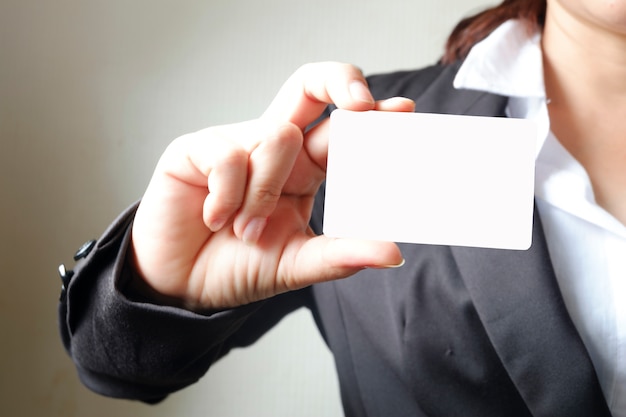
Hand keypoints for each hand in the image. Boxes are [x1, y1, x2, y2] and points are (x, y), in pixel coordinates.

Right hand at [130, 62, 414, 309]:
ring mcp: (235, 143)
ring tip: (246, 231)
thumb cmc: (239, 267)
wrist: (182, 286)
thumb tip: (394, 252)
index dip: (370, 115)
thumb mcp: (297, 264)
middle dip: (340, 82)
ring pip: (276, 136)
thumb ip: (342, 256)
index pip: (341, 130)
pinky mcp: (195, 150)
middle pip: (310, 86)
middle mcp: (273, 149)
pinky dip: (227, 196)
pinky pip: (227, 156)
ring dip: (265, 192)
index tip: (403, 111)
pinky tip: (215, 219)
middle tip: (361, 106)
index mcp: (304, 170)